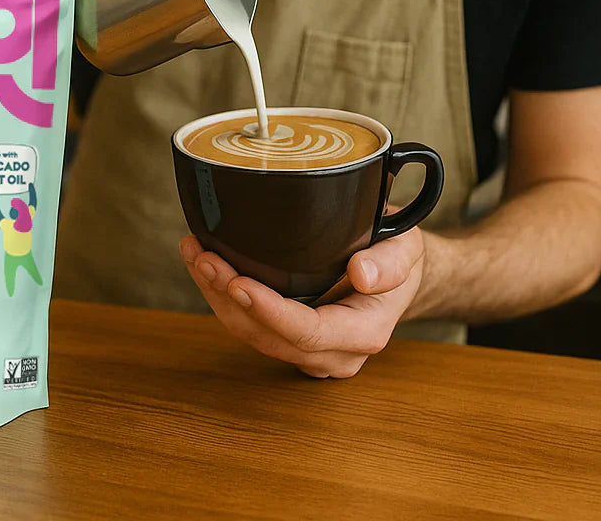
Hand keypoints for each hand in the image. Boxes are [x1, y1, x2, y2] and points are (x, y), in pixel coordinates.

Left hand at [179, 228, 425, 377]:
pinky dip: (222, 295)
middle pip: (268, 336)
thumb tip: (361, 275)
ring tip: (194, 252)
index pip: (307, 332)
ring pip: (251, 334)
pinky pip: (249, 325)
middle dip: (228, 297)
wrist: (396, 272)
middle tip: (202, 256)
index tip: (237, 283)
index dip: (269, 311)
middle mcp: (333, 352)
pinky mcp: (287, 337)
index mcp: (363, 333)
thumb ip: (390, 263)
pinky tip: (203, 264)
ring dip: (216, 296)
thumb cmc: (398, 256)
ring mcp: (307, 351)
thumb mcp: (406, 248)